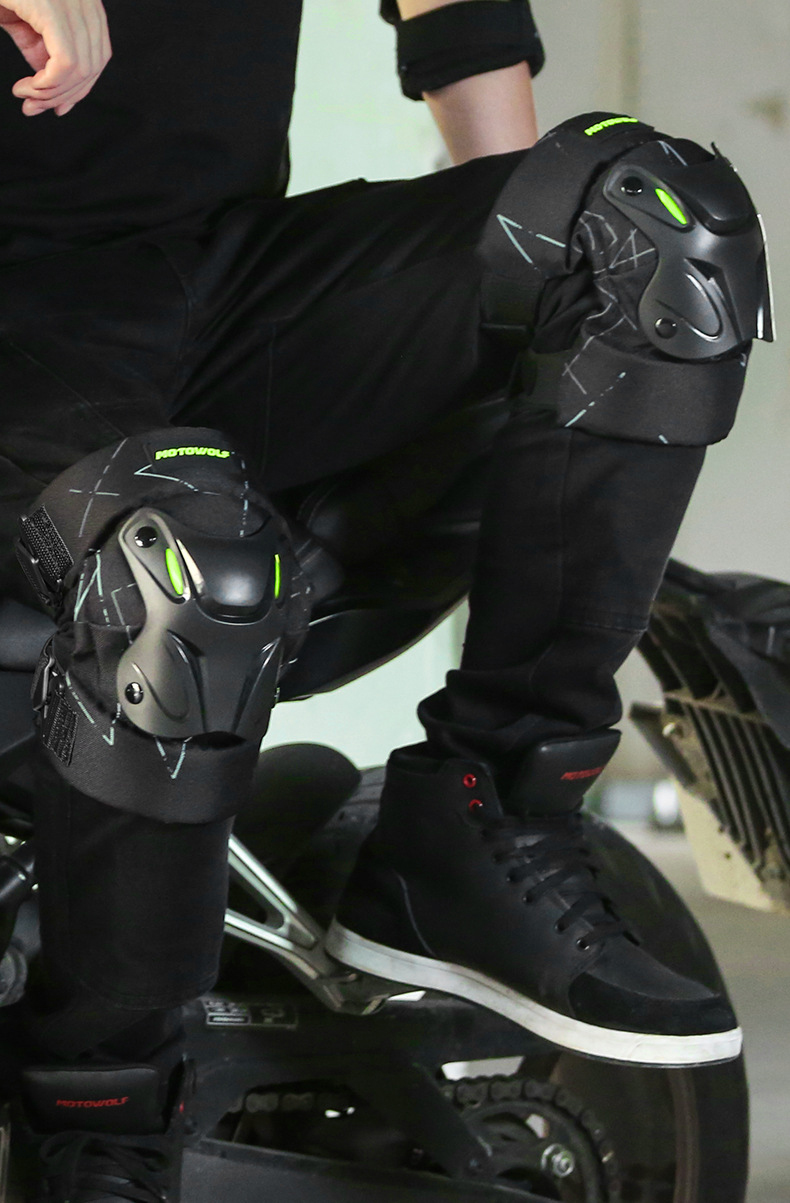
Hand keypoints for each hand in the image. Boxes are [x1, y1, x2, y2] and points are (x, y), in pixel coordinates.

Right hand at [0, 0, 110, 115]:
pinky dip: (49, 85)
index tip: (57, 107)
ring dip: (51, 93)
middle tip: (34, 107)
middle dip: (64, 95)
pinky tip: (28, 87)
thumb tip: (55, 86)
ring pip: (80, 68)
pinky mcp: (52, 7)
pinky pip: (66, 62)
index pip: (99, 54)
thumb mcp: (23, 22)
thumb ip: (43, 50)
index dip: (80, 88)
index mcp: (81, 0)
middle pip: (93, 63)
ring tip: (26, 95)